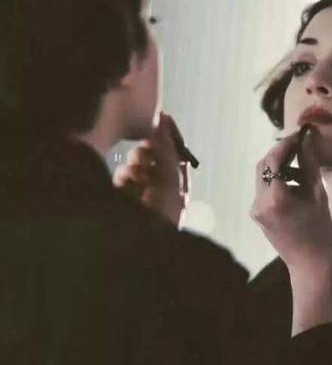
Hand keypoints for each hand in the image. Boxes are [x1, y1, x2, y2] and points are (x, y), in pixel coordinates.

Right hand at [113, 112, 189, 226]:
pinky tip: (125, 187)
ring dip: (136, 168)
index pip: (173, 152)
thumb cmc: (162, 215)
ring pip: (135, 162)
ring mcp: (139, 190)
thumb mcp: (170, 181)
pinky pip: (122, 174)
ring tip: (137, 181)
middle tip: (146, 161)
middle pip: (152, 153)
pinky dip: (124, 177)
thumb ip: (166, 151)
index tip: (160, 118)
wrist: (138, 246)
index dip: (166, 136)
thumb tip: (164, 121)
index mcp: (179, 183)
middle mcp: (160, 186)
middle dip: (148, 154)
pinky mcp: (120, 195)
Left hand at [250, 128, 331, 270]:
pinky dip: (277, 179)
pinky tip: (293, 182)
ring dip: (278, 165)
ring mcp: (255, 208)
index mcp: (274, 198)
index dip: (285, 144)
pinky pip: (264, 188)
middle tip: (299, 145)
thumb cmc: (318, 230)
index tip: (299, 134)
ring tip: (299, 164)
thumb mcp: (318, 195)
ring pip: (262, 176)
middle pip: (263, 166)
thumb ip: (309, 165)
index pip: (273, 160)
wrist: (307, 263)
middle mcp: (258, 202)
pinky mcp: (256, 213)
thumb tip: (307, 140)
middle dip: (279, 153)